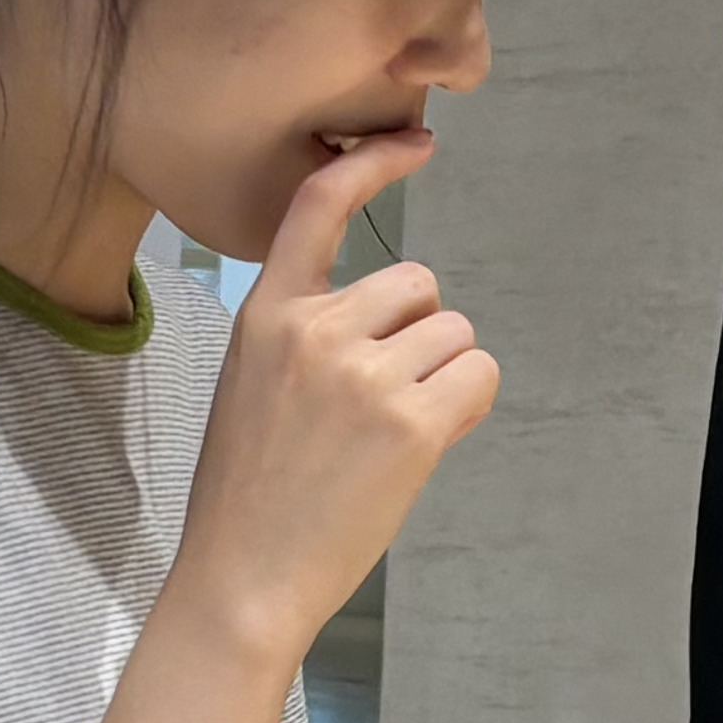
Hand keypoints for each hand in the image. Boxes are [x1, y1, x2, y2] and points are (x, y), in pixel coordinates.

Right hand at [171, 131, 496, 652]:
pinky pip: (479, 377)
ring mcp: (364, 374)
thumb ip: (309, 338)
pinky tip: (427, 444)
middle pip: (419, 284)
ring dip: (443, 377)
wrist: (243, 579)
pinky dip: (469, 407)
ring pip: (455, 333)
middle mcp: (316, 330)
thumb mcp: (251, 388)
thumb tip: (388, 327)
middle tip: (382, 402)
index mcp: (266, 315)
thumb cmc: (247, 496)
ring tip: (393, 435)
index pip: (318, 206)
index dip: (372, 164)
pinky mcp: (411, 422)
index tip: (414, 143)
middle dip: (419, 336)